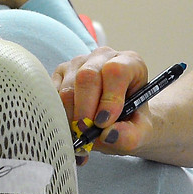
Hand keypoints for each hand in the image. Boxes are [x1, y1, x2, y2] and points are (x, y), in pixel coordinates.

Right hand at [52, 47, 151, 161]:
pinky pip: (52, 94)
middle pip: (87, 77)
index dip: (108, 99)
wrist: (120, 118)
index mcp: (130, 63)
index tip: (104, 123)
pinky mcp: (60, 74)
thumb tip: (109, 134)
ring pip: (67, 88)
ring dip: (70, 116)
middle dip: (85, 110)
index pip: (115, 72)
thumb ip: (131, 135)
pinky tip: (70, 126)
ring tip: (80, 133)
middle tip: (86, 132)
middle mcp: (103, 57)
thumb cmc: (131, 120)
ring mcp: (79, 63)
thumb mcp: (140, 132)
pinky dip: (58, 115)